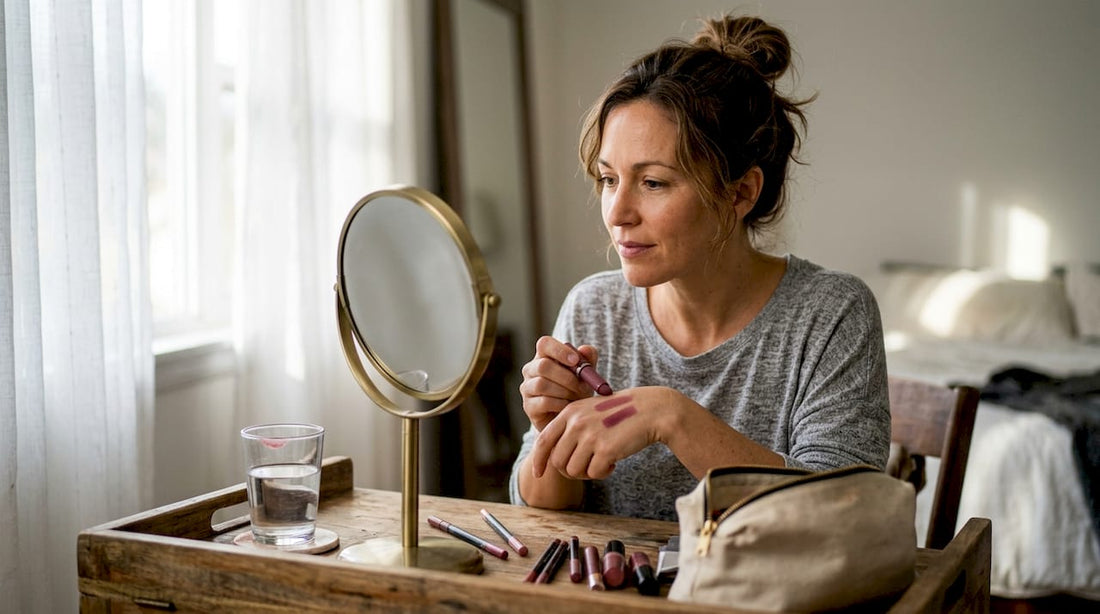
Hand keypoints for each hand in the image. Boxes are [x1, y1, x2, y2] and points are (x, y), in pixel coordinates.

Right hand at [519, 336, 598, 431]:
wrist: (569, 418)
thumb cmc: (576, 391)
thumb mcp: (585, 375)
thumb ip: (588, 360)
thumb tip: (586, 349)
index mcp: (544, 356)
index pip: (544, 343)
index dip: (559, 350)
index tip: (576, 360)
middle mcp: (531, 370)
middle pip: (543, 365)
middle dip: (566, 377)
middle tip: (582, 386)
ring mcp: (527, 388)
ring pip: (542, 384)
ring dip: (564, 391)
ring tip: (576, 397)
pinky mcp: (528, 406)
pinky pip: (544, 402)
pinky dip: (560, 404)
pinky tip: (568, 406)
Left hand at [530, 386, 676, 480]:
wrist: (650, 410)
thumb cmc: (620, 413)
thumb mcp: (590, 411)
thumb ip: (571, 428)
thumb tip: (554, 458)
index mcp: (570, 412)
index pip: (543, 440)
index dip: (538, 460)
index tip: (538, 473)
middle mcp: (576, 423)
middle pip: (558, 461)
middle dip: (570, 470)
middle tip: (586, 468)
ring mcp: (590, 436)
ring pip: (574, 470)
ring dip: (587, 473)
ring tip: (601, 463)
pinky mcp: (605, 449)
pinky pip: (594, 473)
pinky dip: (603, 473)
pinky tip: (613, 462)